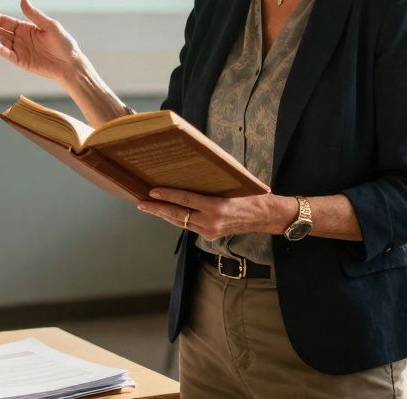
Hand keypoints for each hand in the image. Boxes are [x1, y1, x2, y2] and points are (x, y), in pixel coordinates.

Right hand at [0, 0, 83, 83]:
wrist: (70, 64)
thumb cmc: (63, 43)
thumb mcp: (50, 25)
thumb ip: (35, 15)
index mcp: (25, 28)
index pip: (5, 21)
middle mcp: (19, 38)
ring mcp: (19, 50)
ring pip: (0, 42)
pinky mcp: (22, 62)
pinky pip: (9, 55)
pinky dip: (0, 50)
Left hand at [137, 189, 291, 240]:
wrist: (266, 217)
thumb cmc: (252, 195)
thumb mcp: (233, 185)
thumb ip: (211, 182)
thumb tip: (189, 171)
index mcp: (217, 207)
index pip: (186, 200)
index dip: (167, 196)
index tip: (151, 191)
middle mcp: (211, 222)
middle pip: (177, 215)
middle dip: (157, 209)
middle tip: (140, 202)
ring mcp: (210, 231)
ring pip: (180, 222)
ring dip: (163, 214)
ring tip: (147, 207)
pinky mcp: (210, 236)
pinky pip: (188, 226)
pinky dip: (176, 218)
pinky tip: (166, 212)